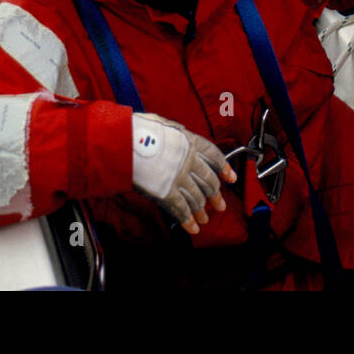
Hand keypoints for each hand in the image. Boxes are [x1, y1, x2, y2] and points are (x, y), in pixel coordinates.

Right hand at [131, 113, 234, 233]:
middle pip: (208, 182)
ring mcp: (179, 178)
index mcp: (190, 142)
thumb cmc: (138, 130)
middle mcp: (189, 161)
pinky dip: (188, 221)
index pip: (215, 156)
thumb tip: (178, 137)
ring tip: (204, 219)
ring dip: (201, 211)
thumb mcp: (163, 125)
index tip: (230, 178)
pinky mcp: (166, 193)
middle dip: (215, 196)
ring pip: (197, 198)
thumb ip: (176, 135)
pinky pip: (181, 210)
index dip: (224, 168)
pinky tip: (193, 228)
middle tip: (219, 205)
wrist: (123, 142)